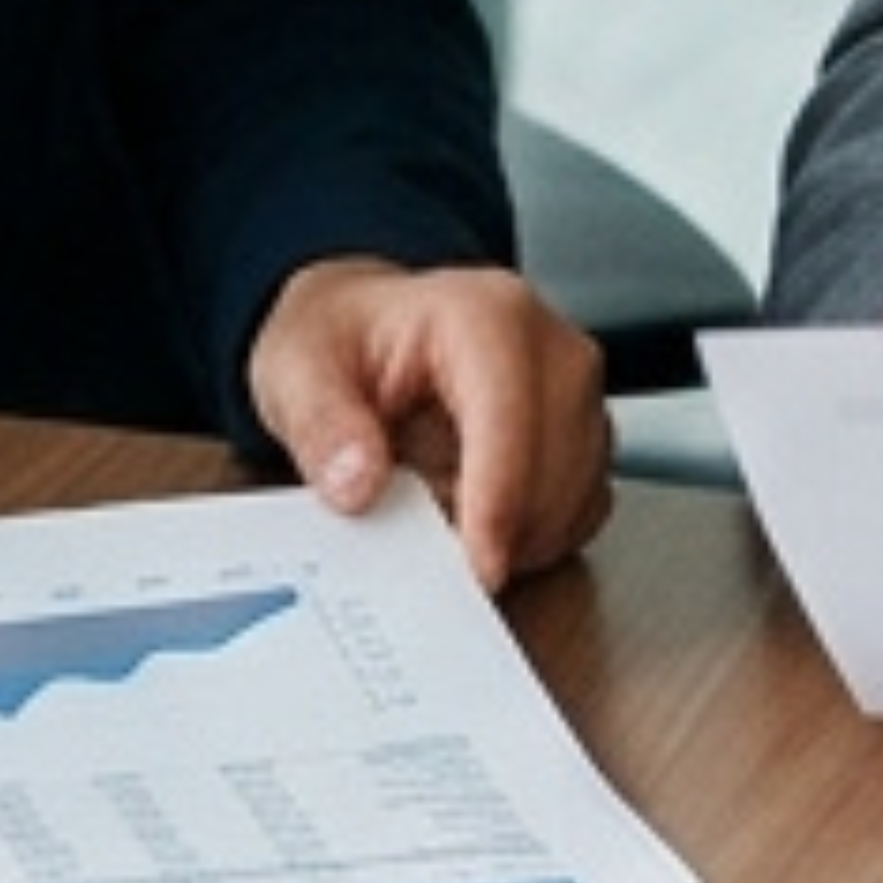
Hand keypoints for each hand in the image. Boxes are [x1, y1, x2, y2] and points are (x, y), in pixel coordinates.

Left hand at [244, 258, 611, 589]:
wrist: (363, 331)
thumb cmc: (342, 341)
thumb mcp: (297, 372)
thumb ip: (322, 426)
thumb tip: (358, 483)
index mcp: (484, 316)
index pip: (511, 418)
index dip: (498, 502)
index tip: (476, 567)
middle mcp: (549, 349)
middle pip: (557, 467)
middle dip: (501, 530)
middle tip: (427, 547)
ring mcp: (577, 395)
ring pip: (575, 498)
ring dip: (514, 536)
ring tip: (437, 511)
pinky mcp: (585, 439)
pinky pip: (580, 512)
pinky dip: (532, 537)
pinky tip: (474, 518)